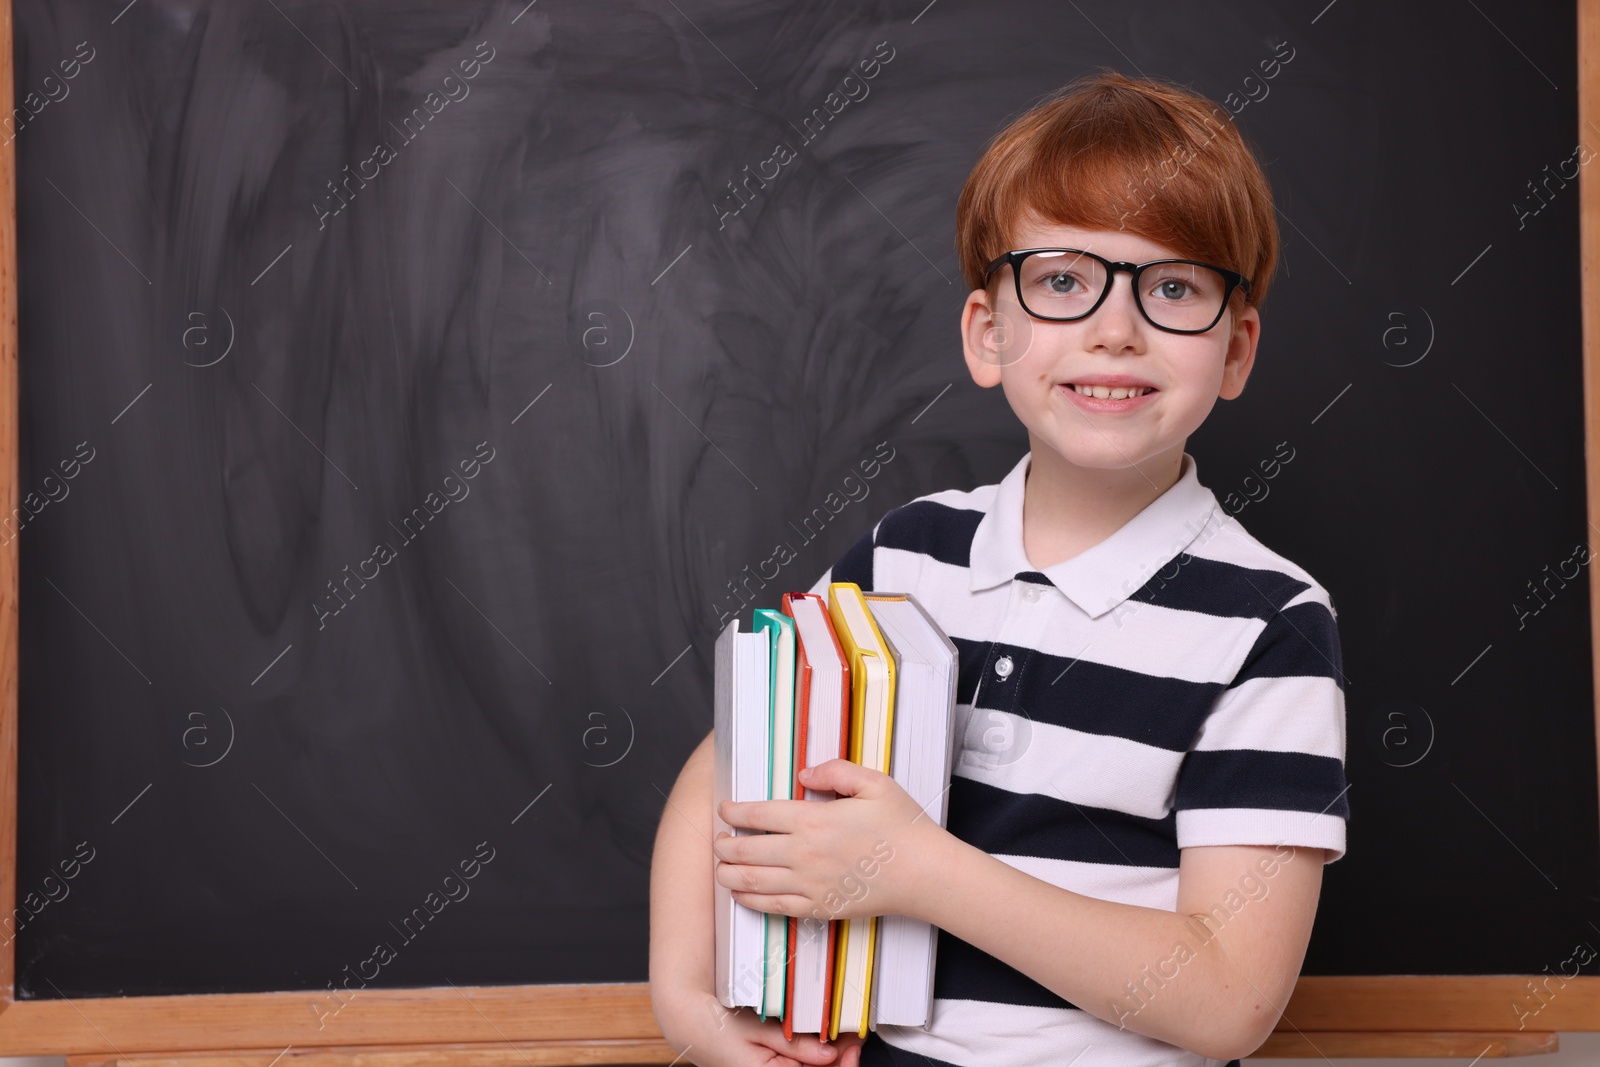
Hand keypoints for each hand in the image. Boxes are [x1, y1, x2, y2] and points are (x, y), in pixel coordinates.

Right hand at [658, 988, 867, 1066]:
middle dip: (841, 1059)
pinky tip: (824, 1040)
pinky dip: (815, 1055)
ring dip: (830, 1057)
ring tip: (841, 1034)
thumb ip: (795, 1044)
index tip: (854, 1044)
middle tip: (853, 1037)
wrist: (691, 1024)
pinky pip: (798, 1066)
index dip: (843, 1065)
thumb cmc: (718, 1026)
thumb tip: (831, 1054)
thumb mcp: (757, 1029)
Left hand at [715, 758, 941, 923]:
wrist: (924, 873)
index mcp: (814, 819)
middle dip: (724, 844)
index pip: (759, 814)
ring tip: (719, 867)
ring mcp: (809, 884)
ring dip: (729, 873)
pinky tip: (740, 894)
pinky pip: (773, 907)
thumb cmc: (902, 827)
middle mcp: (804, 854)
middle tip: (716, 839)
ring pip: (752, 881)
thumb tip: (804, 772)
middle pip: (747, 849)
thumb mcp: (874, 783)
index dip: (734, 812)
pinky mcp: (818, 907)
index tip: (723, 809)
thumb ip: (836, 771)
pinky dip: (750, 901)